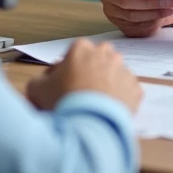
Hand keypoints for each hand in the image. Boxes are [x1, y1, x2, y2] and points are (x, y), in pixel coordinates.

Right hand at [26, 38, 141, 113]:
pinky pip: (127, 92)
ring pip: (114, 75)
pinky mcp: (135, 89)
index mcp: (82, 48)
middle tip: (81, 92)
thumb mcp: (36, 89)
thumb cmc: (62, 102)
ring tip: (95, 104)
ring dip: (107, 84)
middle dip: (90, 71)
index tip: (63, 83)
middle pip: (97, 60)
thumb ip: (39, 80)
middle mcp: (106, 54)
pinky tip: (108, 111)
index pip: (74, 52)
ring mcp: (124, 70)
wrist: (88, 124)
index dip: (67, 68)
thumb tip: (44, 81)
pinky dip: (120, 99)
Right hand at [98, 0, 172, 36]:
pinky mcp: (119, 22)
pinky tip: (162, 17)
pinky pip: (134, 25)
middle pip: (126, 2)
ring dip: (153, 13)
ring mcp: (111, 10)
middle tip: (169, 2)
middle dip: (150, 3)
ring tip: (169, 10)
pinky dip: (150, 21)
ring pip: (131, 15)